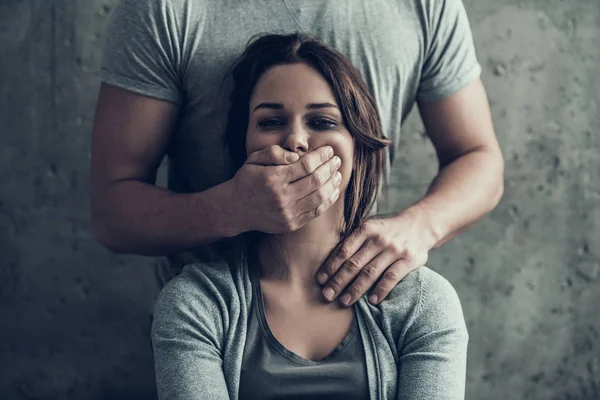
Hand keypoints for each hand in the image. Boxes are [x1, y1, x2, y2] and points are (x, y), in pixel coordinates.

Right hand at [229, 145, 342, 233]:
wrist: (236, 209)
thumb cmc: (247, 180)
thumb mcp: (254, 159)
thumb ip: (275, 153)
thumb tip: (297, 155)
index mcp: (273, 178)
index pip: (306, 165)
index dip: (321, 156)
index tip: (329, 150)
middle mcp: (281, 197)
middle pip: (316, 180)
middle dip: (330, 168)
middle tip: (337, 160)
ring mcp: (287, 213)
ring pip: (319, 197)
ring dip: (332, 184)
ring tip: (338, 174)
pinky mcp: (291, 224)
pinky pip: (316, 211)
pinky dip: (328, 200)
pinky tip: (333, 191)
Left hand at [317, 209, 434, 305]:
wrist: (420, 225)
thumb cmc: (387, 231)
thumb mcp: (370, 227)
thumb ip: (353, 240)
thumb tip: (328, 260)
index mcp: (366, 229)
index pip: (344, 250)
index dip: (331, 266)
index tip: (321, 280)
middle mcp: (379, 238)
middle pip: (354, 263)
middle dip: (339, 281)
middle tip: (327, 295)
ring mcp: (394, 249)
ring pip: (371, 272)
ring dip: (356, 289)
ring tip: (344, 301)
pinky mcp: (409, 260)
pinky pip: (392, 277)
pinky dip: (381, 290)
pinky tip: (372, 301)